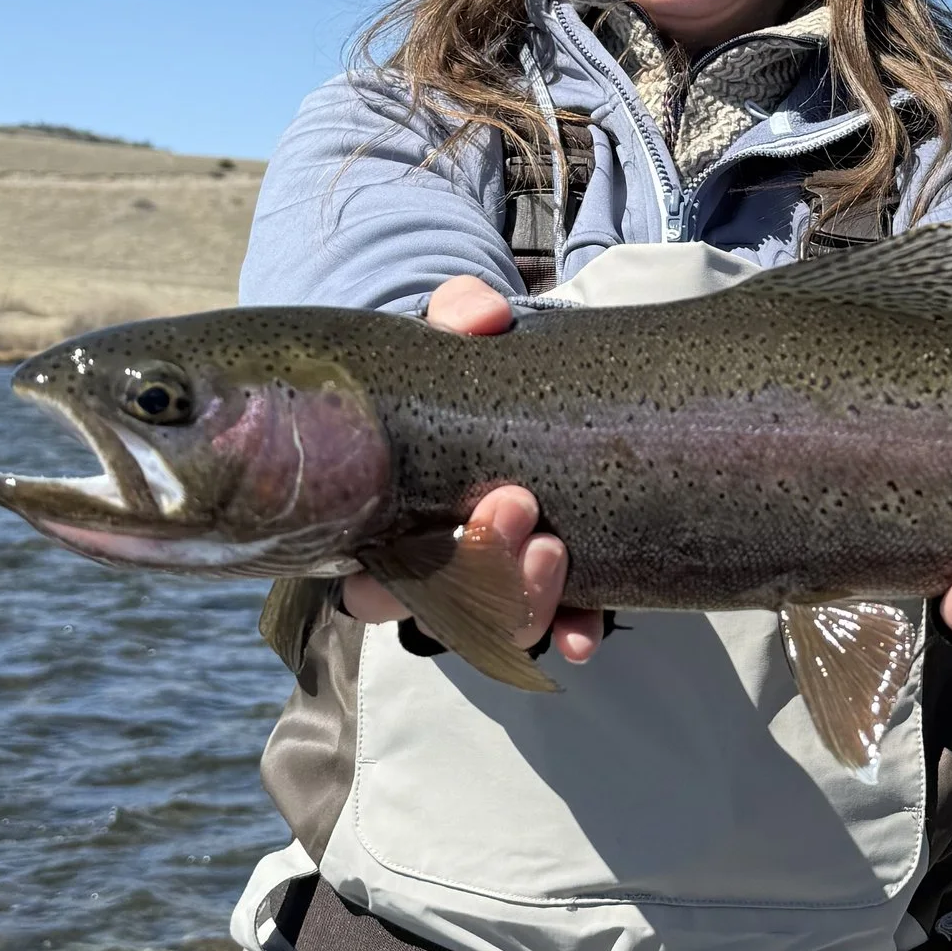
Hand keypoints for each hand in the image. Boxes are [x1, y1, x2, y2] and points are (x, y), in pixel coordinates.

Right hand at [340, 276, 606, 664]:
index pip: (369, 578)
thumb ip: (458, 315)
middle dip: (483, 570)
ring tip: (556, 548)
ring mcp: (487, 577)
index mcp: (383, 514)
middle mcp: (429, 562)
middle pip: (437, 609)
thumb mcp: (450, 333)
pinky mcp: (544, 576)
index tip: (449, 524)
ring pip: (494, 623)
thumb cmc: (460, 365)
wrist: (509, 378)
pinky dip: (570, 628)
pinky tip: (581, 635)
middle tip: (518, 507)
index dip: (399, 578)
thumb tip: (481, 320)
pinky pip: (553, 623)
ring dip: (525, 601)